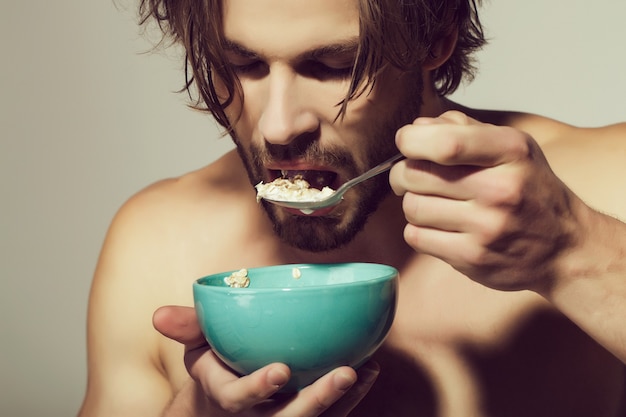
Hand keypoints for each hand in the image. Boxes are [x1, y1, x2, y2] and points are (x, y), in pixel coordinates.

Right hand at [152, 305, 379, 415]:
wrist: (227, 388)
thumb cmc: (215, 358)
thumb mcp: (195, 341)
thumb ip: (187, 326)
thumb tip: (158, 315)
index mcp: (226, 393)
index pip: (238, 399)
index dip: (257, 388)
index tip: (281, 371)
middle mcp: (256, 413)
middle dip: (315, 401)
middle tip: (343, 375)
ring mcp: (281, 415)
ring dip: (342, 399)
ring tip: (365, 371)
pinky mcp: (302, 413)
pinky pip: (329, 413)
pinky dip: (351, 396)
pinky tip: (370, 369)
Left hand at [390, 111, 580, 291]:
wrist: (564, 247)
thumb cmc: (530, 190)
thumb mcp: (511, 147)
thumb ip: (464, 129)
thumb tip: (417, 128)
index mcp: (510, 152)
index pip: (445, 142)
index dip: (411, 140)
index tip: (406, 142)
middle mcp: (500, 189)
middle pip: (417, 175)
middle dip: (402, 173)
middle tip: (408, 175)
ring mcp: (487, 227)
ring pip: (413, 207)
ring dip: (413, 202)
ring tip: (431, 202)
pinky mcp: (473, 257)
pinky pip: (417, 237)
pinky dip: (418, 229)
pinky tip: (437, 226)